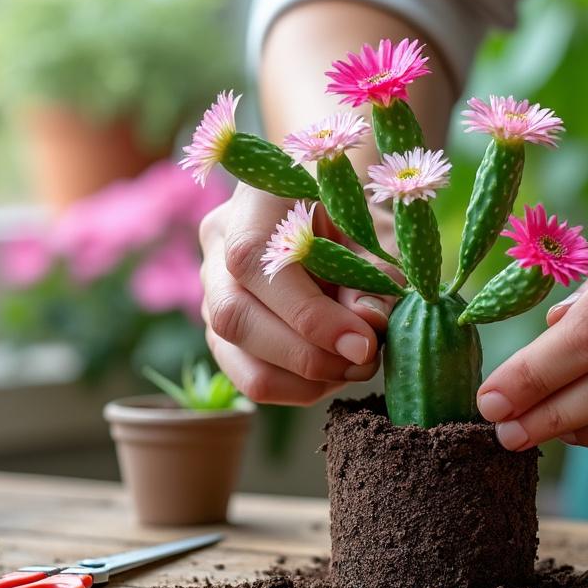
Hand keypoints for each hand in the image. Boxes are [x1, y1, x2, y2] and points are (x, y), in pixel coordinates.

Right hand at [200, 184, 392, 404]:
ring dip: (301, 378)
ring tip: (354, 367)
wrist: (332, 209)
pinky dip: (294, 387)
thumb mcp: (375, 234)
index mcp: (254, 200)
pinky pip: (244, 372)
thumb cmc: (355, 215)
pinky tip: (333, 372)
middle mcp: (218, 243)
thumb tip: (367, 322)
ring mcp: (212, 287)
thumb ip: (374, 275)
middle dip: (305, 355)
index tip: (363, 342)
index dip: (308, 313)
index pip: (255, 262)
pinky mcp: (221, 327)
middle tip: (364, 360)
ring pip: (233, 352)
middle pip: (233, 315)